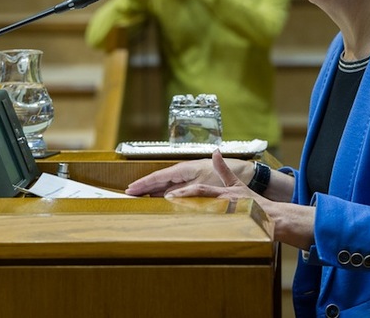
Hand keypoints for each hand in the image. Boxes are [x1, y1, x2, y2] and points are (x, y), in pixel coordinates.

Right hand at [124, 150, 253, 196]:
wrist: (242, 174)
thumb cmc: (222, 178)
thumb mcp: (203, 185)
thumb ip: (184, 191)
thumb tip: (167, 196)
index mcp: (183, 169)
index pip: (158, 176)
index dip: (144, 183)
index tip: (130, 188)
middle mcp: (183, 172)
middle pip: (159, 180)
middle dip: (143, 187)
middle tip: (127, 195)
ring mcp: (187, 178)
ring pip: (165, 185)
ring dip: (152, 191)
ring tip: (137, 198)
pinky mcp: (193, 184)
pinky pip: (173, 189)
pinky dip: (163, 194)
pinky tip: (158, 201)